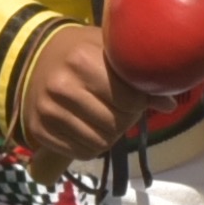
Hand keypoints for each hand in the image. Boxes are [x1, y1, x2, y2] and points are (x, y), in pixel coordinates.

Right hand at [5, 22, 130, 162]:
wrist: (35, 57)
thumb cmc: (81, 52)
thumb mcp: (108, 52)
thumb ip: (138, 74)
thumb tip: (168, 105)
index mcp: (81, 60)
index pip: (128, 99)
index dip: (138, 102)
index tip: (135, 96)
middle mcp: (61, 86)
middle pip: (114, 123)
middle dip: (125, 119)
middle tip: (120, 109)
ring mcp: (47, 110)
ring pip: (99, 142)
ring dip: (109, 135)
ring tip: (104, 117)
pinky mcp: (38, 130)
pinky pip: (80, 152)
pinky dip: (91, 145)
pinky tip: (87, 127)